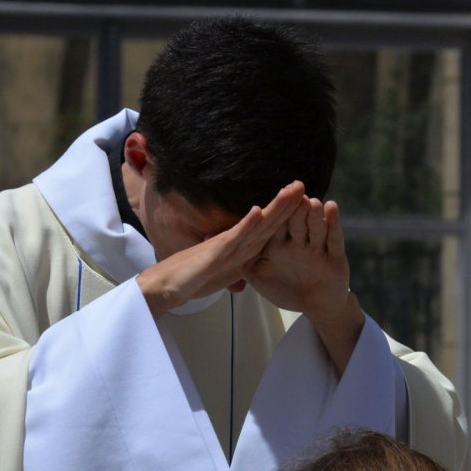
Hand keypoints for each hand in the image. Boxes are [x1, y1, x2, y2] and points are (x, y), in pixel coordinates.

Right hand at [136, 182, 306, 316]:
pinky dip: (247, 225)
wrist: (166, 286)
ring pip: (255, 224)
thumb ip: (233, 273)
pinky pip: (234, 238)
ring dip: (274, 207)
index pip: (267, 230)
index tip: (304, 202)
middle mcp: (235, 242)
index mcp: (241, 248)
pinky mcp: (214, 253)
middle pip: (266, 221)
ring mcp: (225, 245)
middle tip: (302, 184)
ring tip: (291, 190)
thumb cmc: (192, 280)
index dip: (285, 216)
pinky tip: (259, 211)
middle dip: (285, 204)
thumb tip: (242, 280)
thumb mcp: (221, 277)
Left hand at [246, 197, 349, 321]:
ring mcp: (318, 247)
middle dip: (296, 205)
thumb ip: (244, 264)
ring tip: (309, 200)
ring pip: (315, 226)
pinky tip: (330, 207)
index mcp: (282, 244)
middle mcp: (300, 241)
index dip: (274, 208)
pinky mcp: (336, 256)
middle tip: (295, 186)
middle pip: (297, 220)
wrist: (316, 306)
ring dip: (312, 213)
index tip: (274, 191)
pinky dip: (333, 222)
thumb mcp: (261, 278)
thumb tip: (220, 250)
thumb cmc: (288, 291)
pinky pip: (334, 237)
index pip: (276, 223)